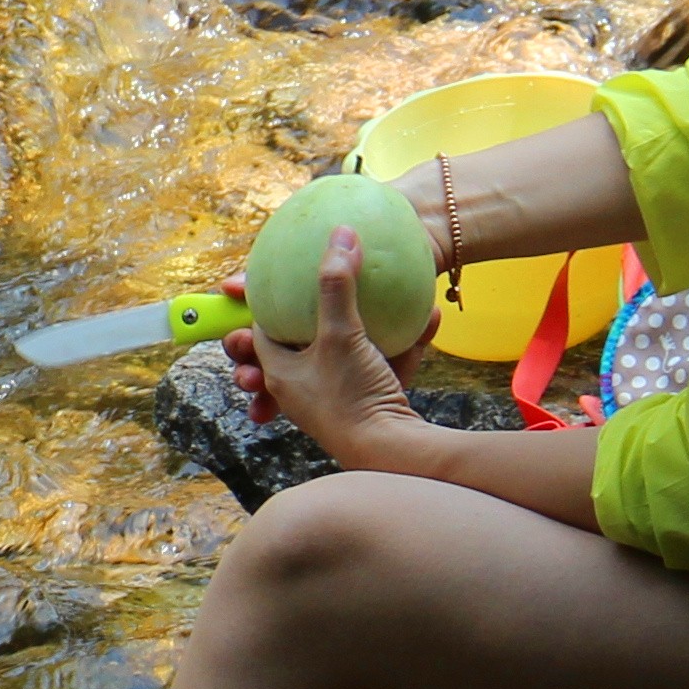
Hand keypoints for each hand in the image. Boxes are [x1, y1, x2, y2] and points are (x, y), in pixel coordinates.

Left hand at [224, 227, 427, 461]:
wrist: (393, 454)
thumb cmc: (352, 398)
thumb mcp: (339, 335)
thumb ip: (337, 284)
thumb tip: (341, 234)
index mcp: (280, 375)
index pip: (261, 331)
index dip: (266, 301)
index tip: (281, 275)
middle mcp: (304, 389)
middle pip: (304, 341)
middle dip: (319, 314)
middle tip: (332, 287)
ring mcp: (341, 398)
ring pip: (350, 354)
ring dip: (371, 328)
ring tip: (382, 305)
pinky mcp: (375, 404)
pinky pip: (386, 365)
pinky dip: (404, 344)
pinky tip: (428, 318)